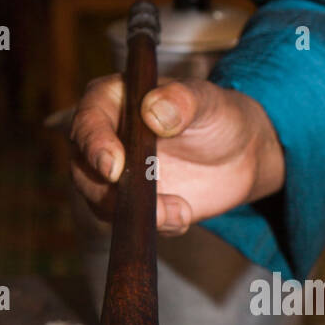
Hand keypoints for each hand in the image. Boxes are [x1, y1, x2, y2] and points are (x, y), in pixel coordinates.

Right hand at [69, 76, 284, 232]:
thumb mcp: (208, 101)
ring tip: (179, 212)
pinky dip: (158, 225)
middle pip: (83, 169)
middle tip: (144, 203)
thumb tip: (153, 111)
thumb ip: (181, 100)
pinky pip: (131, 222)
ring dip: (135, 213)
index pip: (88, 120)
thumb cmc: (219, 115)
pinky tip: (184, 214)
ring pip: (101, 202)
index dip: (94, 144)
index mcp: (114, 100)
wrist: (241, 154)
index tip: (113, 167)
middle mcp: (106, 138)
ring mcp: (117, 175)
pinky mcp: (133, 203)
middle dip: (106, 193)